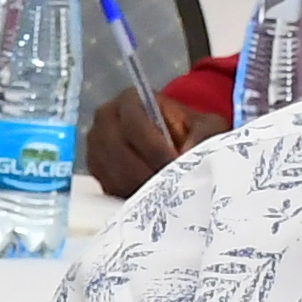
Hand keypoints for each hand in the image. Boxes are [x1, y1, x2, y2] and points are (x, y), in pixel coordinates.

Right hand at [83, 84, 221, 200]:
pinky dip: (129, 197)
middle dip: (146, 174)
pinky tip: (151, 201)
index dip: (155, 149)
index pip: (135, 125)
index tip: (175, 166)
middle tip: (170, 190)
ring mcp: (96, 145)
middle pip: (118, 152)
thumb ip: (202, 136)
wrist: (177, 143)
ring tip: (164, 198)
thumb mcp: (206, 127)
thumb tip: (188, 156)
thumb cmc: (191, 132)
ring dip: (138, 189)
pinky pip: (108, 187)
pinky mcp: (95, 169)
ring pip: (112, 173)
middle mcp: (105, 118)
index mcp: (130, 100)